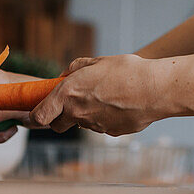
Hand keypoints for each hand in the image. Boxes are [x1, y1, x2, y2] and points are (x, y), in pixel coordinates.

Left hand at [31, 54, 166, 135]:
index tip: (42, 110)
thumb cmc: (127, 71)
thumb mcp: (98, 61)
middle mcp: (78, 113)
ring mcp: (95, 126)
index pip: (39, 116)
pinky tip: (121, 104)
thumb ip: (77, 67)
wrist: (155, 89)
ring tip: (107, 97)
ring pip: (83, 124)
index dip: (37, 115)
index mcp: (68, 94)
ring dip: (88, 114)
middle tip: (74, 103)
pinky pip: (103, 126)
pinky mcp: (111, 132)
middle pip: (58, 126)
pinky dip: (107, 118)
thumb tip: (66, 74)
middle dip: (61, 117)